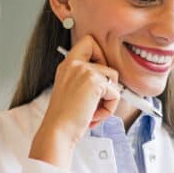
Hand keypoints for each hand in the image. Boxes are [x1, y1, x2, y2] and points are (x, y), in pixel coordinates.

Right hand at [29, 35, 120, 168]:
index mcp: (67, 65)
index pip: (88, 41)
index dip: (99, 55)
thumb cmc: (65, 118)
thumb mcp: (72, 92)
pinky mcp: (95, 82)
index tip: (97, 76)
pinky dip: (109, 108)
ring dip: (108, 99)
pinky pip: (116, 93)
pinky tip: (93, 116)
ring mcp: (85, 71)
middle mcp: (74, 64)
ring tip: (91, 111)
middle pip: (107, 61)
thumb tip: (111, 81)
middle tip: (97, 98)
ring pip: (113, 79)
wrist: (58, 131)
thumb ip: (87, 80)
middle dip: (108, 82)